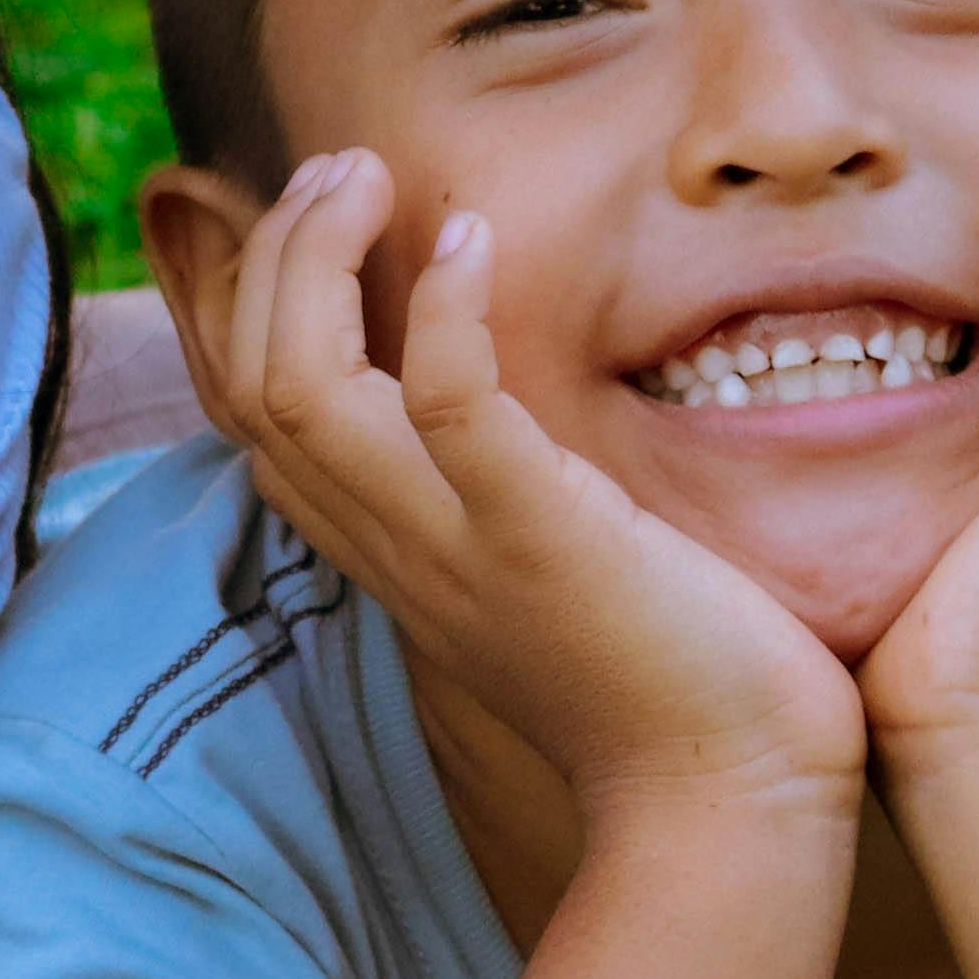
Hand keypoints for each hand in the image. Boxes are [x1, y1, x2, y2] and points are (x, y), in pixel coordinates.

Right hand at [183, 149, 861, 824]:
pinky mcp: (538, 538)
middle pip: (249, 383)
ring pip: (299, 387)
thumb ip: (499, 493)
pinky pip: (446, 403)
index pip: (253, 414)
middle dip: (273, 253)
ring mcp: (454, 545)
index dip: (249, 299)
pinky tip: (472, 234)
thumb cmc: (670, 685)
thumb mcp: (546, 571)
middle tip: (341, 171)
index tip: (321, 215)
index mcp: (390, 551)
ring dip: (316, 259)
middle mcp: (395, 547)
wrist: (729, 808)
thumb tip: (498, 403)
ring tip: (371, 177)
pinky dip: (445, 305)